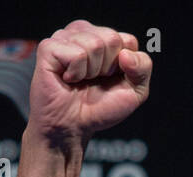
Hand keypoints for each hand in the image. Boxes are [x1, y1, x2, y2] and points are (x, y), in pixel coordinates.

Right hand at [27, 19, 152, 145]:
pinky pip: (77, 54)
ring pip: (94, 44)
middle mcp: (83, 33)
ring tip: (80, 80)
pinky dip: (77, 73)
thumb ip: (143, 68)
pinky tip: (67, 79)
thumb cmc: (100, 108)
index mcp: (103, 38)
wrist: (74, 127)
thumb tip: (126, 54)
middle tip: (93, 81)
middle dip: (107, 67)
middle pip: (111, 38)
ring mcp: (64, 38)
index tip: (111, 80)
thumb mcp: (134, 91)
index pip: (128, 40)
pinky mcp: (49, 47)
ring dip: (91, 71)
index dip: (125, 67)